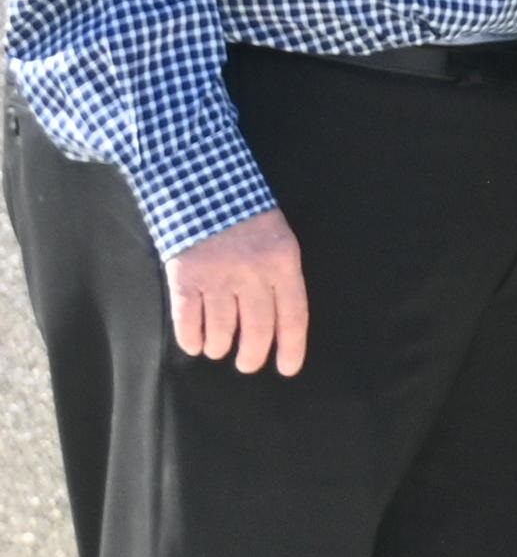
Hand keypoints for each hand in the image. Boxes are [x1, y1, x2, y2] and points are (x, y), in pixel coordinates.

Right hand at [163, 212, 308, 376]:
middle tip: (247, 364)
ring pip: (221, 329)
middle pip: (256, 328)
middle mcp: (252, 274)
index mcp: (283, 263)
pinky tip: (195, 345)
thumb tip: (277, 324)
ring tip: (219, 348)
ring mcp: (216, 276)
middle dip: (252, 355)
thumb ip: (279, 277)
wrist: (203, 187)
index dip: (291, 346)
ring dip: (219, 346)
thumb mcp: (279, 241)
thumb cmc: (247, 219)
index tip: (287, 369)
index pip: (293, 315)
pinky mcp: (184, 278)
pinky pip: (188, 321)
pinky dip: (191, 339)